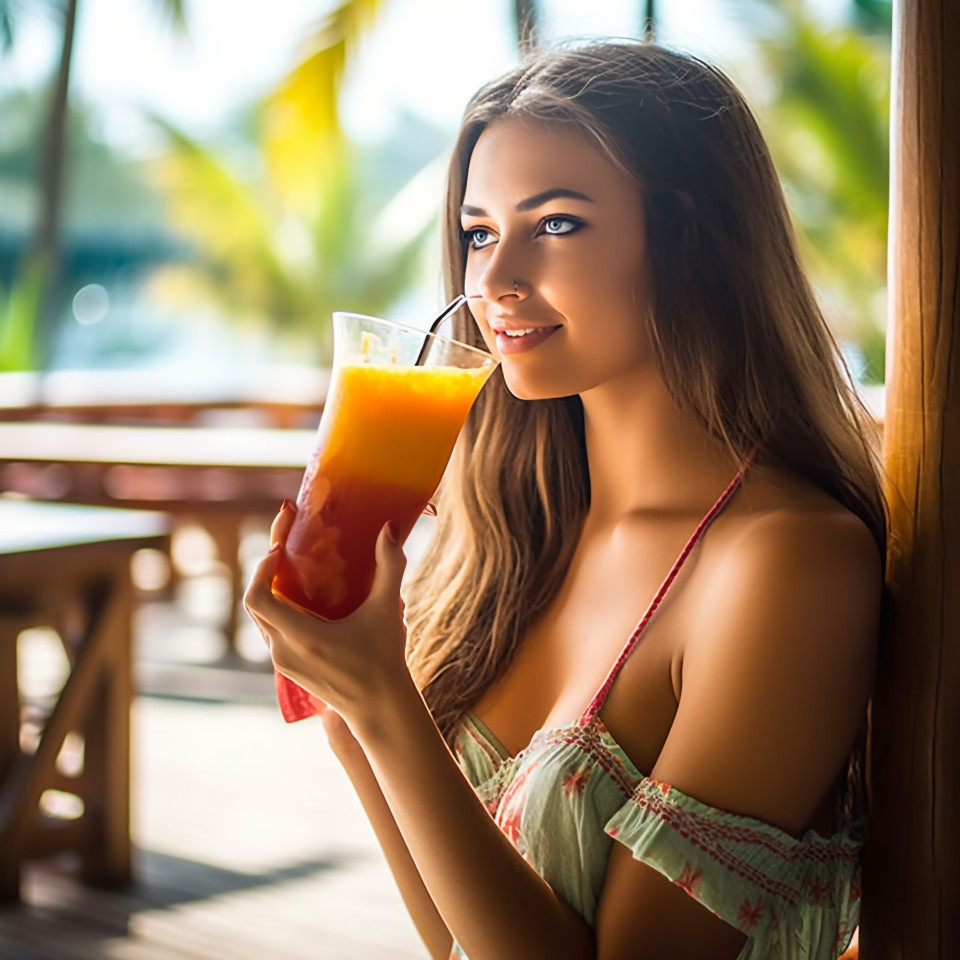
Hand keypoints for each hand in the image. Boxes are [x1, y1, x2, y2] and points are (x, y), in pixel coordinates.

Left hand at [243, 503, 410, 735]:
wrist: (380, 708)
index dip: (260, 569)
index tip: (279, 548)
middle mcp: (284, 650)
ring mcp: (283, 662)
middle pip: (255, 603)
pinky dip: (279, 609)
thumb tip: (390, 526)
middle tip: (284, 545)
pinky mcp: (288, 668)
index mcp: (301, 637)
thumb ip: (390, 566)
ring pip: (262, 618)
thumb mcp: (388, 610)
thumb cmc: (384, 660)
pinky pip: (272, 631)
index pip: (257, 598)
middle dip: (265, 572)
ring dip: (270, 590)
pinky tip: (301, 597)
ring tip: (291, 566)